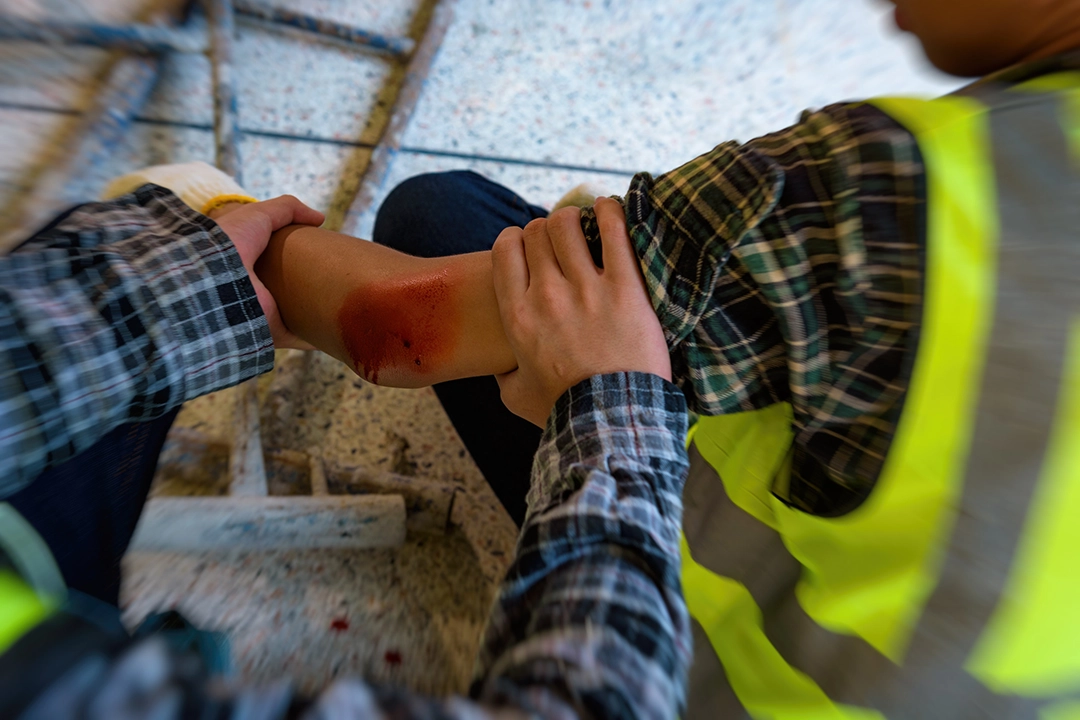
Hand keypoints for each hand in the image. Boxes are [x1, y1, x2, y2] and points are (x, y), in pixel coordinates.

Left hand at [212, 196, 324, 348]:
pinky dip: (315, 338)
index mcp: (246, 266)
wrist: (213, 276)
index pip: (273, 264)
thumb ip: (287, 210)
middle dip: (308, 288)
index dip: (294, 258)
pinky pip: (299, 338)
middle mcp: (253, 292)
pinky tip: (335, 331)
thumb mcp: (257, 215)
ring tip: (341, 304)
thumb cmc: (229, 243)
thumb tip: (320, 219)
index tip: (320, 254)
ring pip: (295, 316)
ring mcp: (262, 316)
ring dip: (313, 313)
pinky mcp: (272, 333)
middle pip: (287, 292)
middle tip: (335, 279)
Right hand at [491, 197, 670, 425]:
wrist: (613, 421)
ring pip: (569, 224)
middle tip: (565, 241)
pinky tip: (611, 211)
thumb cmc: (565, 412)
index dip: (517, 239)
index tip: (531, 248)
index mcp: (517, 315)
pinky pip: (614, 231)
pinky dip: (611, 212)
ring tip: (589, 224)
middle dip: (548, 229)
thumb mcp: (517, 397)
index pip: (505, 248)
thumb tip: (502, 365)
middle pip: (537, 231)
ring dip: (576, 218)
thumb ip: (504, 374)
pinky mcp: (624, 288)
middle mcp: (546, 295)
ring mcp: (586, 289)